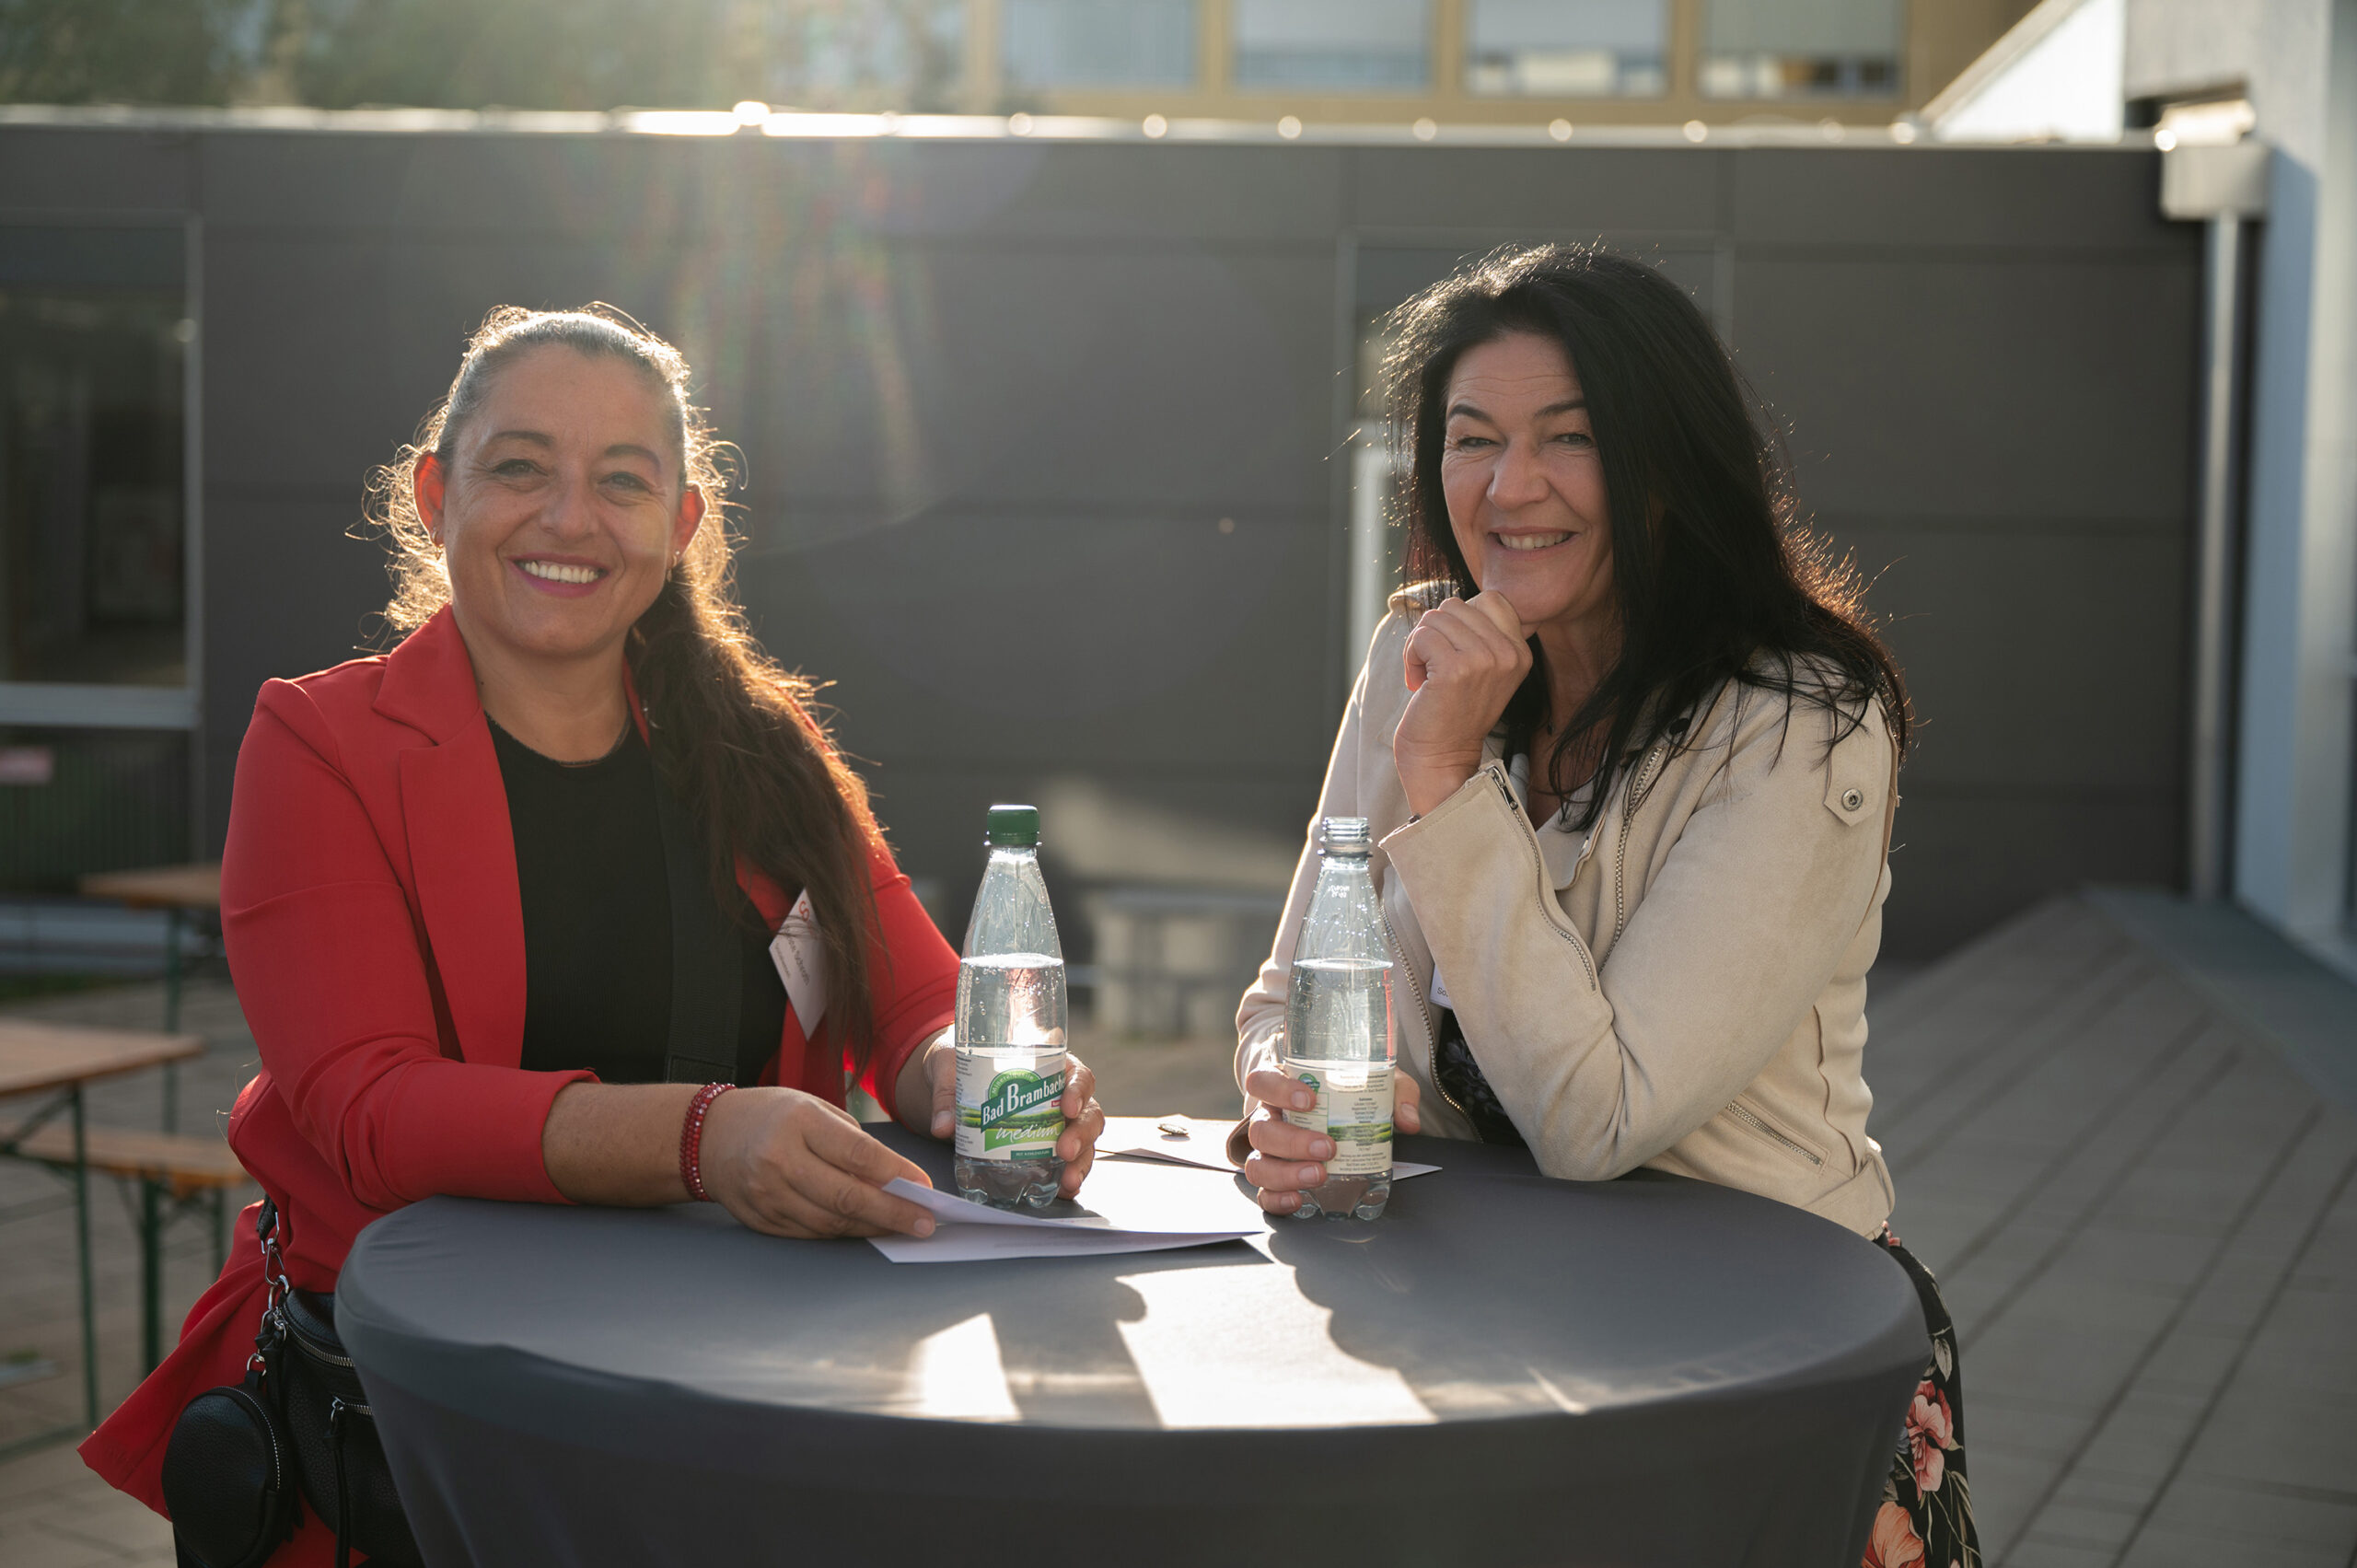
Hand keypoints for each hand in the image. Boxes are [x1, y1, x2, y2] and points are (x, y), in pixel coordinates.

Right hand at [698, 1086, 937, 1238]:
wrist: (707, 1137)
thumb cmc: (770, 1116)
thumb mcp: (811, 1107)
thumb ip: (851, 1141)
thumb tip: (894, 1178)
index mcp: (798, 1123)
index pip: (857, 1154)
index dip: (896, 1174)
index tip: (924, 1186)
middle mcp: (780, 1160)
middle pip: (847, 1196)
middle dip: (893, 1213)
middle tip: (924, 1223)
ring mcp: (768, 1194)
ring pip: (831, 1222)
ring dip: (872, 1228)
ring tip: (901, 1227)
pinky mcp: (762, 1220)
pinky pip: (811, 1234)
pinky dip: (842, 1233)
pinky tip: (864, 1229)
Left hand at [921, 1039, 1105, 1199]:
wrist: (949, 1082)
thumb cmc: (958, 1063)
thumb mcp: (950, 1067)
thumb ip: (947, 1094)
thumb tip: (943, 1126)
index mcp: (1048, 1067)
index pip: (1078, 1075)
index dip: (1078, 1091)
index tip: (1067, 1106)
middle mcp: (1059, 1097)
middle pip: (1088, 1114)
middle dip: (1081, 1134)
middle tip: (1065, 1151)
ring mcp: (1056, 1124)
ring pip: (1084, 1142)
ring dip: (1080, 1162)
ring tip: (1068, 1182)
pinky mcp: (1045, 1149)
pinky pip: (1065, 1163)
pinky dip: (1067, 1177)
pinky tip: (1062, 1190)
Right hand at [1240, 1066, 1421, 1215]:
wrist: (1339, 1113)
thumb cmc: (1348, 1091)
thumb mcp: (1373, 1081)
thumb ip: (1395, 1093)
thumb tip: (1408, 1120)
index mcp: (1281, 1087)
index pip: (1262, 1082)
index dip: (1279, 1091)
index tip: (1310, 1101)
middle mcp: (1268, 1118)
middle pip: (1262, 1130)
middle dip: (1292, 1142)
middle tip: (1328, 1147)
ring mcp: (1268, 1151)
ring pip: (1257, 1164)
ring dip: (1286, 1173)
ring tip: (1318, 1175)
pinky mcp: (1275, 1178)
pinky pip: (1265, 1193)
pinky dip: (1277, 1199)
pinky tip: (1299, 1199)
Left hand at [1394, 592, 1531, 817]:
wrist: (1441, 760)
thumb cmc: (1453, 713)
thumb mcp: (1483, 670)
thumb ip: (1481, 635)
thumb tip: (1455, 603)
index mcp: (1520, 652)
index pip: (1489, 598)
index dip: (1460, 620)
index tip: (1453, 651)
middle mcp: (1508, 653)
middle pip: (1455, 605)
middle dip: (1435, 632)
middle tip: (1435, 666)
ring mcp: (1483, 659)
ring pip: (1434, 618)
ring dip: (1420, 645)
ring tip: (1426, 676)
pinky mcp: (1455, 668)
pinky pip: (1420, 636)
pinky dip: (1410, 657)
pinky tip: (1418, 683)